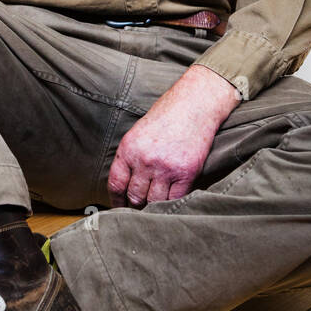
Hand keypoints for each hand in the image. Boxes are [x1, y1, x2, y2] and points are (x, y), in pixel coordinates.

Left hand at [107, 64, 239, 207]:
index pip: (116, 184)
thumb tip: (125, 185)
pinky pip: (176, 198)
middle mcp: (145, 160)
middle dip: (137, 202)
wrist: (195, 105)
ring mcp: (166, 168)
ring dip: (155, 203)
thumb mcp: (138, 133)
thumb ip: (130, 158)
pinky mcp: (186, 172)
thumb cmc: (167, 116)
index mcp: (129, 149)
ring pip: (155, 201)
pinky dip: (173, 200)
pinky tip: (172, 196)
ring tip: (157, 200)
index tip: (119, 206)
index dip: (116, 200)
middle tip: (141, 203)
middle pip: (135, 196)